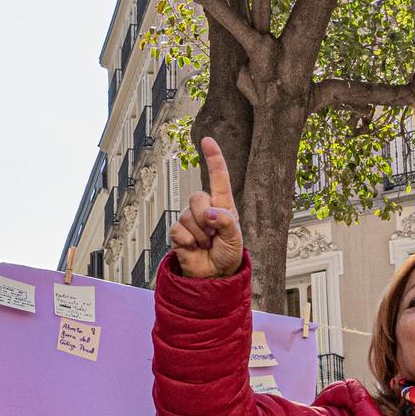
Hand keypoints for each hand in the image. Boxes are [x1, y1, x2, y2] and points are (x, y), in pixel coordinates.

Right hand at [168, 138, 244, 278]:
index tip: (206, 141)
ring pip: (187, 215)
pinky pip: (179, 230)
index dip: (213, 158)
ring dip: (200, 234)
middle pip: (197, 196)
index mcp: (223, 205)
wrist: (213, 275)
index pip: (218, 177)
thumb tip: (209, 212)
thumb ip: (226, 222)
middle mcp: (205, 209)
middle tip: (213, 234)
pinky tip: (194, 248)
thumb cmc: (228, 255)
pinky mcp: (179, 233)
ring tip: (206, 244)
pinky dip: (188, 241)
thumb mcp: (235, 239)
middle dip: (205, 215)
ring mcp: (190, 220)